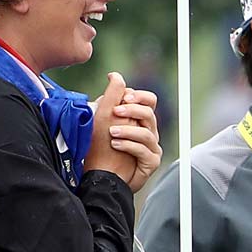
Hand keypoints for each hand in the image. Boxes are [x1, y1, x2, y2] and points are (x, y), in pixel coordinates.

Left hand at [85, 74, 162, 191]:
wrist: (100, 176)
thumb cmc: (100, 147)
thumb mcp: (102, 119)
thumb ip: (110, 97)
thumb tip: (114, 75)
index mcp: (138, 119)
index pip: (149, 101)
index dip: (139, 97)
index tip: (124, 97)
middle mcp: (147, 131)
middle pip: (150, 114)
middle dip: (133, 111)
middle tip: (115, 112)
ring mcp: (150, 147)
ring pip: (147, 133)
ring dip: (128, 130)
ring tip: (111, 133)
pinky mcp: (150, 162)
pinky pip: (145, 151)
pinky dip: (129, 146)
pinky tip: (116, 144)